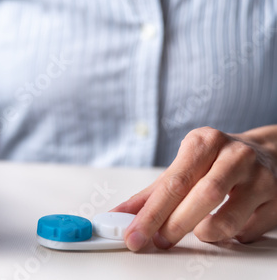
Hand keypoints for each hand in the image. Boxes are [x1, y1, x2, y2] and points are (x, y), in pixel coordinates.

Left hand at [112, 126, 276, 250]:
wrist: (269, 152)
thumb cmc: (218, 159)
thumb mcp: (185, 164)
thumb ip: (153, 192)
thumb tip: (122, 214)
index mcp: (205, 142)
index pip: (174, 182)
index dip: (151, 213)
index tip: (134, 233)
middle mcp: (235, 156)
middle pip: (202, 197)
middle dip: (174, 226)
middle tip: (159, 240)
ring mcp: (261, 178)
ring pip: (229, 220)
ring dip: (204, 233)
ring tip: (195, 230)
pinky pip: (248, 231)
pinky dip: (229, 237)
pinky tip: (223, 227)